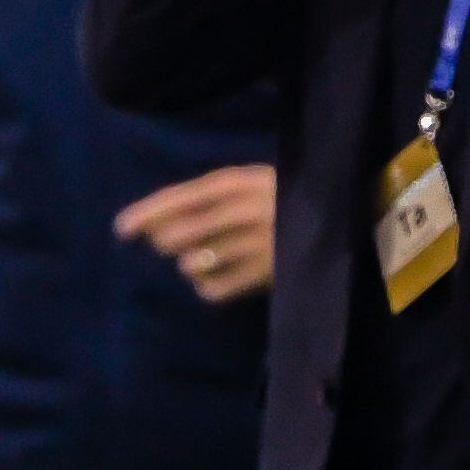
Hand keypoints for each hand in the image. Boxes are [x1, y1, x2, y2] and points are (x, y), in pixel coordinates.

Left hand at [116, 162, 276, 301]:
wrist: (348, 215)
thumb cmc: (283, 198)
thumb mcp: (250, 185)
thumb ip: (208, 199)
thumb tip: (155, 226)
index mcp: (241, 181)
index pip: (183, 196)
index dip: (148, 212)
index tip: (121, 228)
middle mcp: (249, 209)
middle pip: (184, 231)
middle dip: (166, 240)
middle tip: (167, 243)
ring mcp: (262, 242)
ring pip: (197, 261)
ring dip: (189, 264)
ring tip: (200, 259)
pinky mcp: (273, 272)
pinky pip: (219, 287)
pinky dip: (207, 287)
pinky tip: (212, 281)